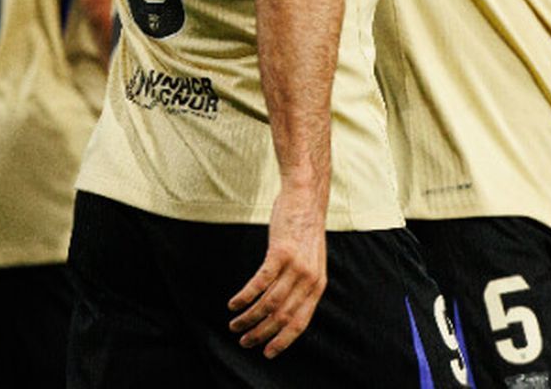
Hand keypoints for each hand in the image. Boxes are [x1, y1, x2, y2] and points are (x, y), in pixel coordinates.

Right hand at [228, 180, 328, 357]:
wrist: (305, 198)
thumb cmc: (304, 230)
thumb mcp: (312, 261)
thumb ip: (302, 284)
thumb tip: (285, 310)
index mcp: (318, 285)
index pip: (300, 322)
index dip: (283, 340)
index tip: (267, 352)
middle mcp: (309, 279)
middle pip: (282, 317)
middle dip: (261, 333)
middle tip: (244, 340)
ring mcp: (295, 266)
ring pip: (269, 303)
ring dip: (248, 317)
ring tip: (234, 324)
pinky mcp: (280, 252)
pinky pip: (259, 283)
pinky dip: (244, 297)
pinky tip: (233, 303)